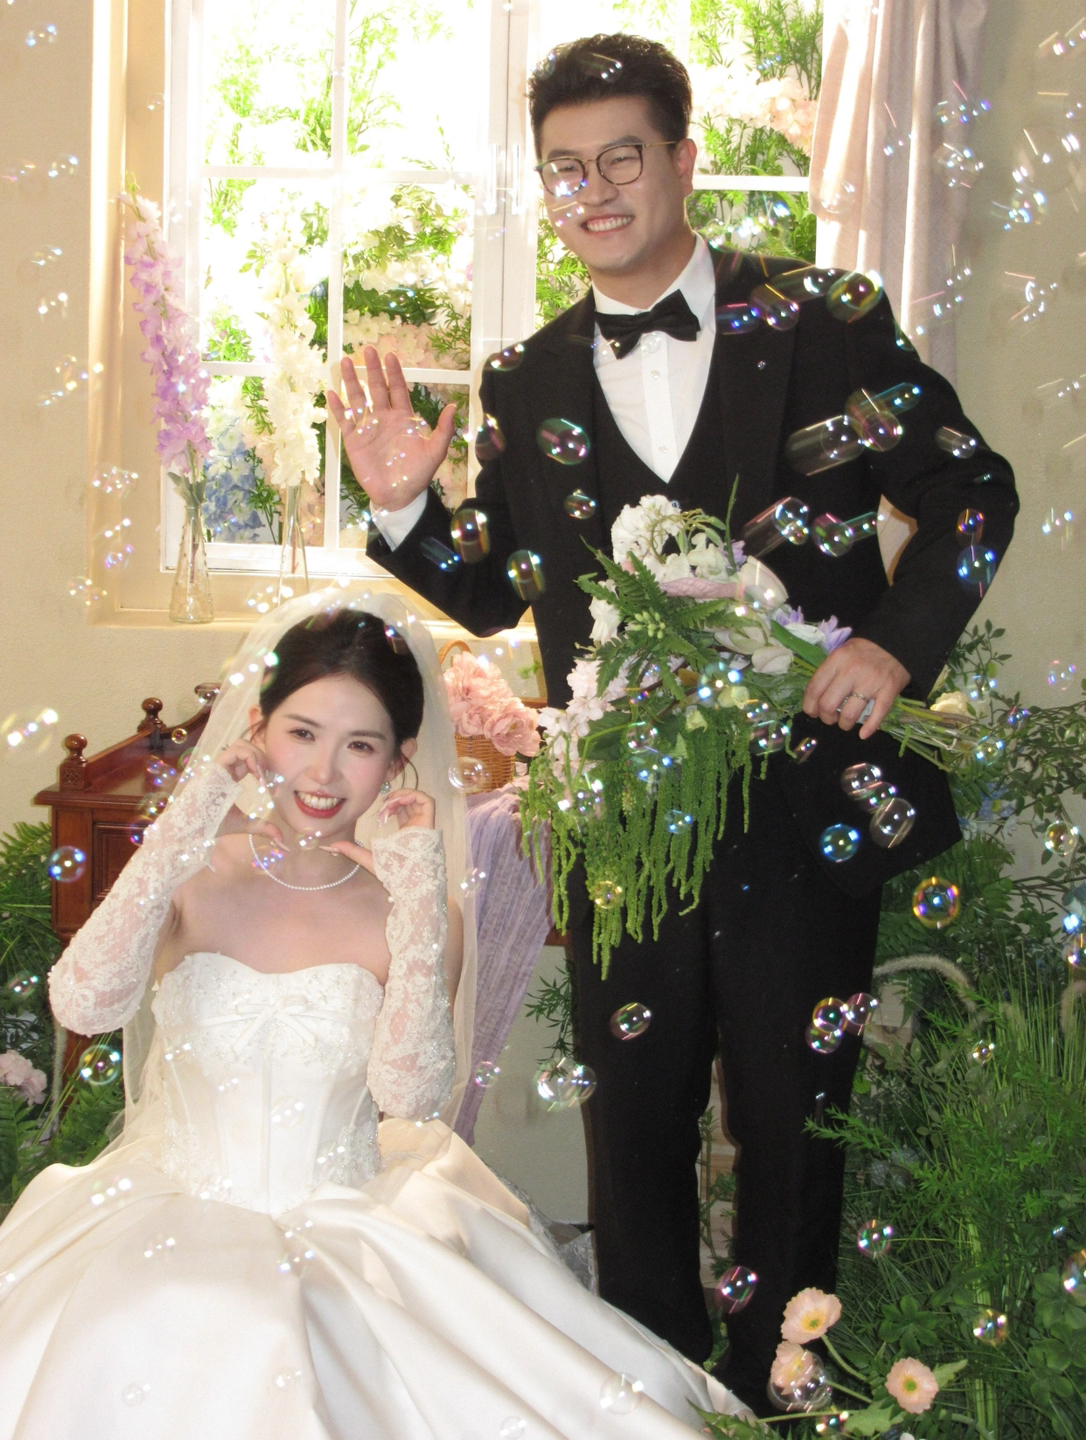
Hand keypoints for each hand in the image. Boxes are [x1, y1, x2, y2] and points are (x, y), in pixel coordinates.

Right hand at [214, 740, 283, 846]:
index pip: (249, 760)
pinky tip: (257, 775)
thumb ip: (263, 828)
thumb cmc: (214, 824)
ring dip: (257, 756)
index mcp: (230, 777)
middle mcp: (226, 768)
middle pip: (247, 747)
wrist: (194, 827)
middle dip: (262, 758)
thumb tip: (282, 842)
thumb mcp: (245, 824)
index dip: (264, 768)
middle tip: (267, 779)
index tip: (272, 787)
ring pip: (242, 744)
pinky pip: (236, 750)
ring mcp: (221, 766)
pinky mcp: (217, 766)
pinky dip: (251, 758)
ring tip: (261, 776)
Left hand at [320, 789, 435, 873]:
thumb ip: (350, 850)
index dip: (392, 804)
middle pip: (411, 802)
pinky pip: (427, 801)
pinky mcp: (429, 823)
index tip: (380, 812)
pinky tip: (398, 802)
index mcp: (406, 834)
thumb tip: (328, 847)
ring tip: (390, 803)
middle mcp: (417, 828)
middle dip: (396, 798)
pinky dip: (413, 795)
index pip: (403, 811)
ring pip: (419, 799)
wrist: (407, 883)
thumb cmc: (392, 874)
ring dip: (402, 795)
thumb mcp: (367, 857)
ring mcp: (424, 825)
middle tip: (383, 806)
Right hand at [326, 350, 456, 512]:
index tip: (390, 355)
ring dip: (351, 381)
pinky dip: (338, 407)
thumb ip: (443, 430)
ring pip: (357, 399)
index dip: (393, 373)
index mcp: (403, 418)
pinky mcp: (354, 440)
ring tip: (345, 362)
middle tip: (367, 350)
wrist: (398, 496)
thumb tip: (454, 406)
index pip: (397, 389)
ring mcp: (368, 428)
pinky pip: (344, 420)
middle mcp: (384, 418)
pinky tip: (332, 393)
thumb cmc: (418, 474)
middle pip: (376, 388)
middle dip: (371, 369)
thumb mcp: (434, 452)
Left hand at [802, 638, 909, 739]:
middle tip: (831, 718)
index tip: (813, 712)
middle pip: (828, 705)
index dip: (810, 706)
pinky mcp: (889, 691)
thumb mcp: (842, 653)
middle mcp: (852, 671)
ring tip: (845, 722)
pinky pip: (876, 716)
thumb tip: (815, 698)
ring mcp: (871, 682)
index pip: (814, 689)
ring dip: (844, 724)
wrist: (898, 643)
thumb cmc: (864, 651)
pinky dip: (869, 728)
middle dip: (826, 717)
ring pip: (849, 714)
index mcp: (837, 660)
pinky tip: (863, 734)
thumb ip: (829, 672)